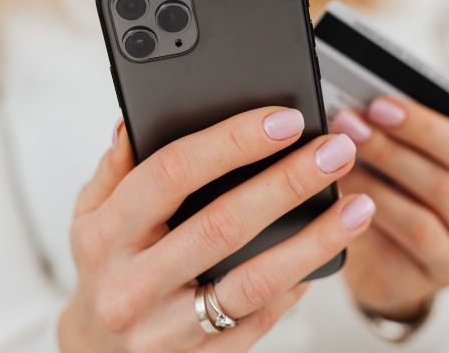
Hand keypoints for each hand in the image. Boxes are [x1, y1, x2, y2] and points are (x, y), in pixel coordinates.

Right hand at [59, 107, 374, 351]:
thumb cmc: (105, 268)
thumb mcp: (91, 214)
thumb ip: (117, 167)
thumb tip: (138, 119)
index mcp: (105, 235)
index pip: (172, 173)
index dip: (232, 142)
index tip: (284, 120)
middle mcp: (133, 284)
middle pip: (223, 224)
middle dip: (288, 182)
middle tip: (336, 152)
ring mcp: (168, 328)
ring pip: (254, 281)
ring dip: (314, 240)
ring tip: (358, 207)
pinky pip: (262, 319)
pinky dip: (299, 283)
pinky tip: (329, 251)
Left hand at [333, 97, 448, 319]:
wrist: (380, 263)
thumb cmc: (392, 196)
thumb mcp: (399, 165)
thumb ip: (394, 136)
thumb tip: (360, 106)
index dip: (423, 125)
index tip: (378, 104)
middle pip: (445, 184)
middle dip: (391, 150)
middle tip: (349, 125)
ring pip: (421, 221)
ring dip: (375, 186)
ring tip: (336, 161)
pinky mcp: (425, 285)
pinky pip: (398, 254)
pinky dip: (368, 221)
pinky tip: (339, 202)